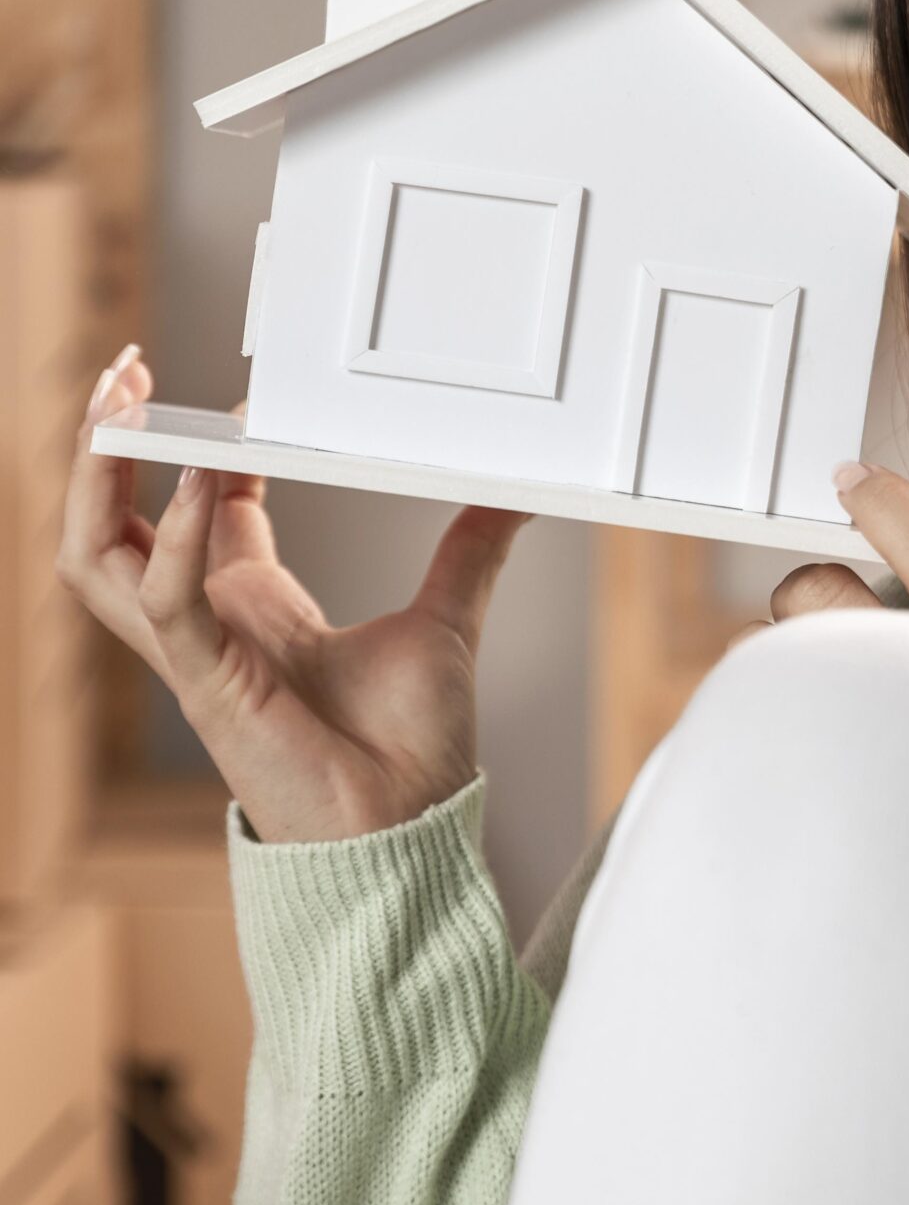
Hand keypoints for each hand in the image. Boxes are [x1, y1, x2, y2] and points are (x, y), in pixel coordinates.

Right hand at [56, 345, 533, 841]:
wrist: (412, 831)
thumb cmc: (412, 749)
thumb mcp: (446, 621)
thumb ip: (469, 553)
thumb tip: (515, 496)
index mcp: (253, 609)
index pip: (195, 510)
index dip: (200, 449)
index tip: (238, 400)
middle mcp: (210, 625)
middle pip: (112, 524)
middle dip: (106, 448)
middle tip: (124, 374)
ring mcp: (198, 655)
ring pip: (98, 558)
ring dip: (98, 481)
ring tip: (120, 407)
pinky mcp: (208, 685)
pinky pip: (164, 602)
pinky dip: (173, 540)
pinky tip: (200, 483)